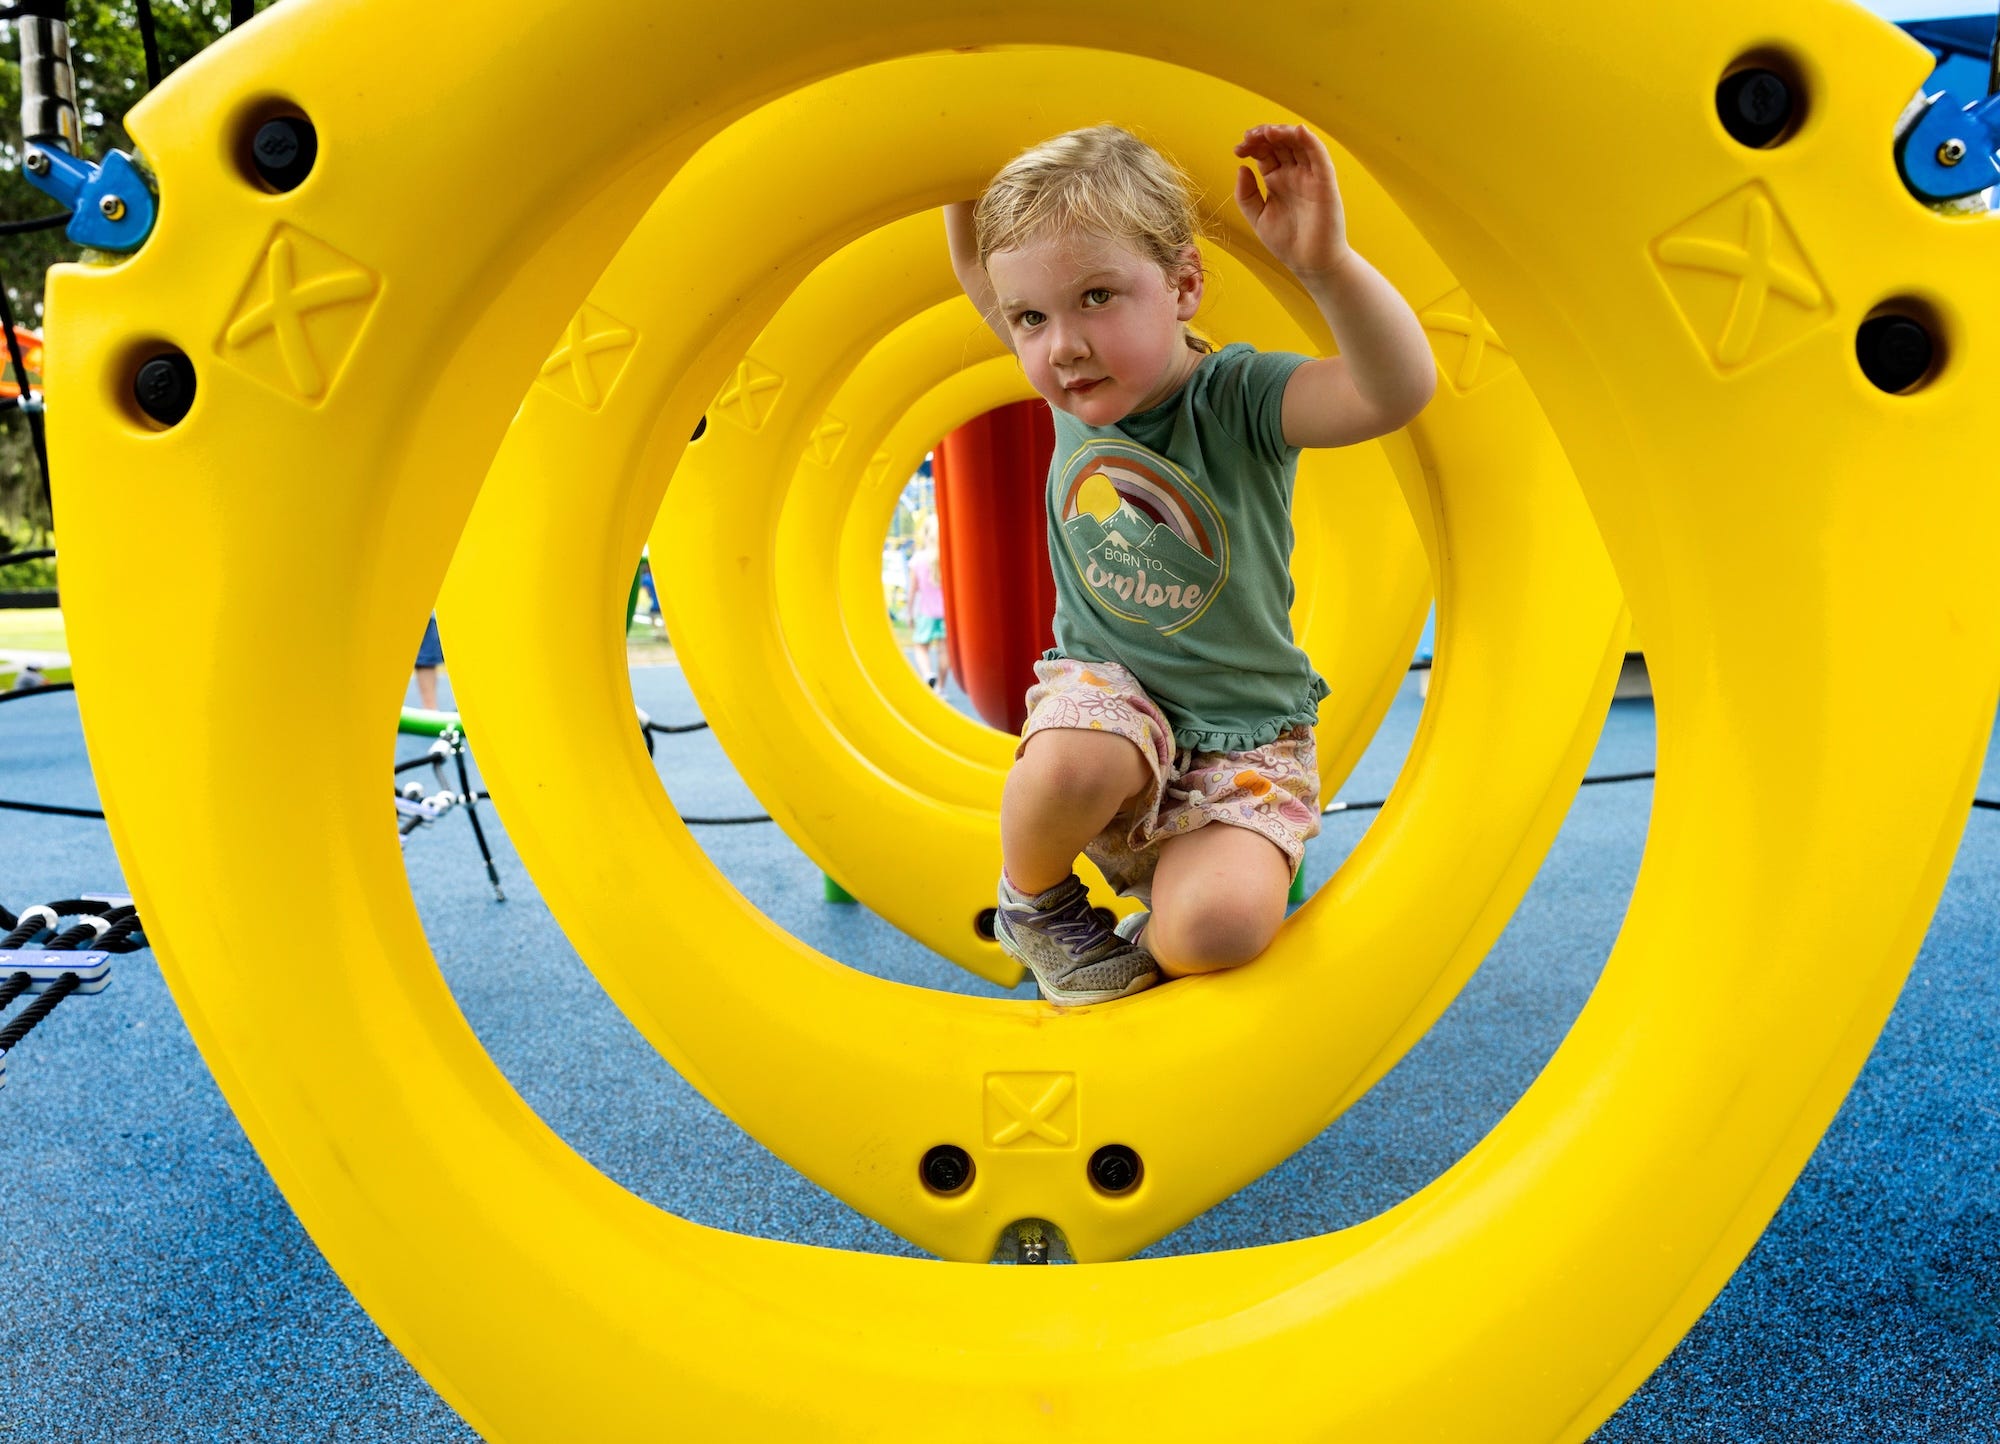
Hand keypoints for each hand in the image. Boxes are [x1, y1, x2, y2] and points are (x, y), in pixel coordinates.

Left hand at [1232, 124, 1349, 280]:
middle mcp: (1294, 174)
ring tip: (1267, 132)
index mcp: (1277, 180)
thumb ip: (1246, 195)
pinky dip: (1310, 141)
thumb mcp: (1258, 218)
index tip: (1238, 150)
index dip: (1252, 145)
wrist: (1311, 264)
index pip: (1265, 152)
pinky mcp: (1325, 183)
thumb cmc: (1287, 244)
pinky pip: (1319, 156)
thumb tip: (1241, 168)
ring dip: (1284, 132)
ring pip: (1299, 143)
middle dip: (1264, 135)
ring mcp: (1310, 176)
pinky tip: (1298, 131)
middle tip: (1249, 138)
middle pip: (1280, 143)